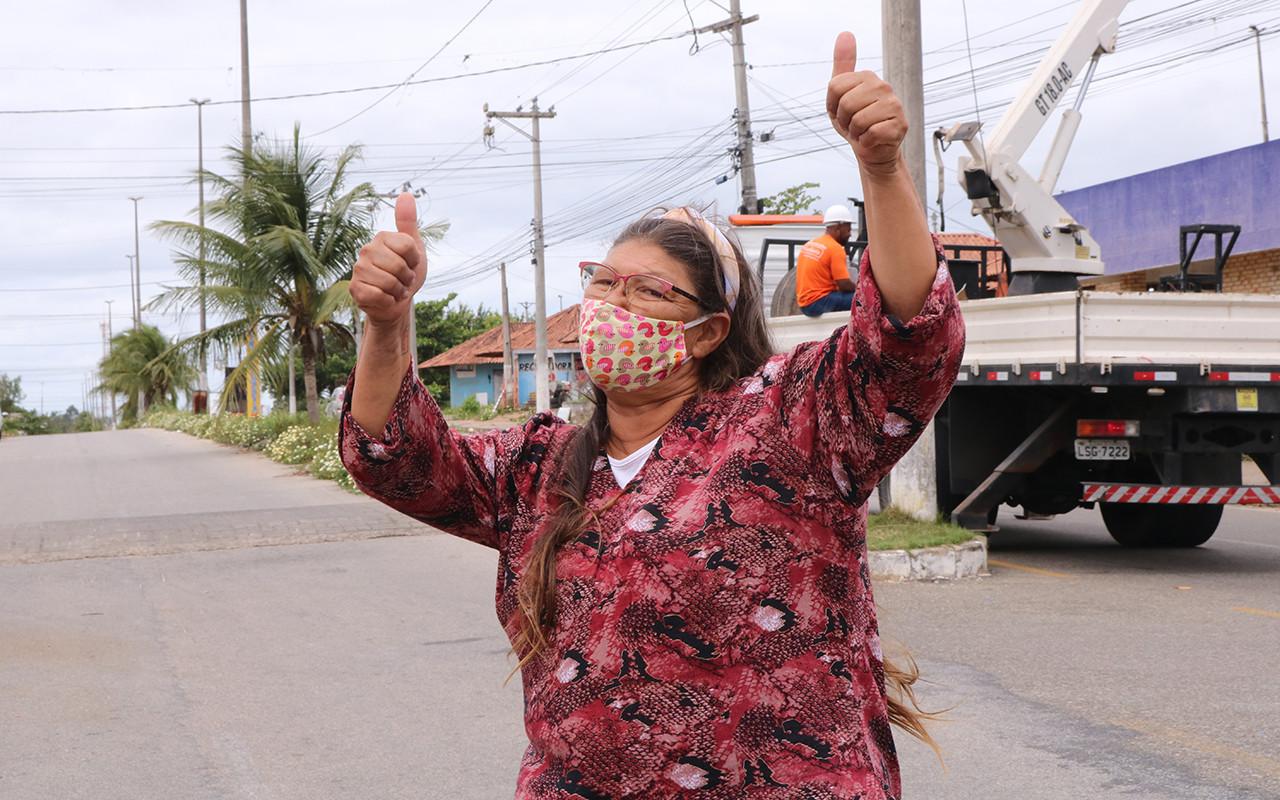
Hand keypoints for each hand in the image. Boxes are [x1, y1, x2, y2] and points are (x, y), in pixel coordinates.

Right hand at [350, 192, 425, 325]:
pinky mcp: (355, 288)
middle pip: (399, 265)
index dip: (415, 260)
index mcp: (381, 237)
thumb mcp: (414, 248)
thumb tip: (406, 194)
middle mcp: (366, 250)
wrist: (396, 302)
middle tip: (403, 280)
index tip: (410, 263)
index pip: (408, 246)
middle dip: (407, 278)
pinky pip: (378, 295)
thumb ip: (409, 223)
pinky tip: (385, 298)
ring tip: (395, 289)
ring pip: (389, 282)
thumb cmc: (405, 274)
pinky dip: (388, 301)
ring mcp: (358, 269)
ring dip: (399, 291)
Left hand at [826, 31, 907, 175]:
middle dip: (844, 121)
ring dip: (855, 132)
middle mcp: (883, 86)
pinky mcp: (900, 125)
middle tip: (854, 124)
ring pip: (858, 119)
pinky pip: (871, 133)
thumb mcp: (841, 94)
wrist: (872, 150)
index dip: (832, 106)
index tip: (842, 112)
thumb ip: (842, 65)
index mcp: (868, 77)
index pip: (834, 86)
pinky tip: (872, 139)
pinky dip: (866, 142)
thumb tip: (845, 33)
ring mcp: (894, 105)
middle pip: (845, 103)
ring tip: (863, 131)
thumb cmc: (855, 122)